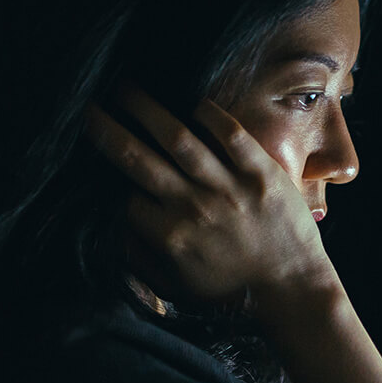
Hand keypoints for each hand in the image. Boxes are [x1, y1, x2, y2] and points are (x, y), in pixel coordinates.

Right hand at [84, 85, 338, 319]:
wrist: (293, 291)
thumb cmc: (233, 295)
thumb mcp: (178, 290)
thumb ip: (143, 262)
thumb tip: (115, 232)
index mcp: (170, 237)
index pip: (127, 198)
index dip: (113, 182)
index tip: (105, 164)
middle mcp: (193, 207)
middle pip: (137, 158)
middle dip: (107, 129)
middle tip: (89, 106)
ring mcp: (229, 188)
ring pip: (178, 138)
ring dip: (146, 109)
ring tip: (125, 87)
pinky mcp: (262, 174)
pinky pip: (231, 135)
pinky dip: (210, 115)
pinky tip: (191, 101)